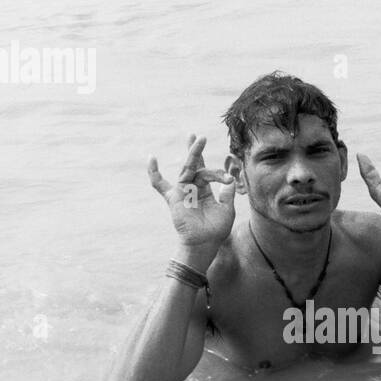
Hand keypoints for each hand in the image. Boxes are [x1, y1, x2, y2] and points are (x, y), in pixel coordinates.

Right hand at [148, 135, 236, 255]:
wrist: (204, 244)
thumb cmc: (215, 230)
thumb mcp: (227, 209)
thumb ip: (227, 194)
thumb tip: (229, 179)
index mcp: (204, 190)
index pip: (209, 174)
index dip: (219, 173)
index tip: (228, 179)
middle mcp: (192, 189)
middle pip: (194, 165)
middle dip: (196, 150)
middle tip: (200, 136)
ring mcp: (182, 191)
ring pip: (187, 169)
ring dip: (192, 153)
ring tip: (195, 138)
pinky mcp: (174, 197)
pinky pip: (159, 184)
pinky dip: (154, 173)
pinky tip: (151, 158)